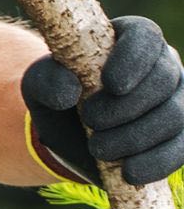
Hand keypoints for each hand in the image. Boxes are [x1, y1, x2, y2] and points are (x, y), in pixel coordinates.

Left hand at [20, 16, 183, 185]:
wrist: (67, 131)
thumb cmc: (57, 93)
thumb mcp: (39, 83)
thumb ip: (47, 80)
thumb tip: (69, 91)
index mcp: (129, 38)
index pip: (144, 35)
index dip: (133, 59)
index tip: (111, 85)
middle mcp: (163, 64)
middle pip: (164, 79)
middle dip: (127, 105)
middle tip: (91, 120)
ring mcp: (176, 101)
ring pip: (174, 116)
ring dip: (135, 135)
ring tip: (97, 148)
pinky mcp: (179, 137)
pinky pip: (179, 149)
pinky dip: (154, 162)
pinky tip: (129, 172)